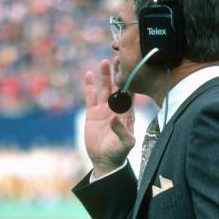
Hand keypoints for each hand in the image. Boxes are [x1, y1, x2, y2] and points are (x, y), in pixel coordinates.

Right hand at [84, 58, 135, 176]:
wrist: (105, 160)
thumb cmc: (119, 153)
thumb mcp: (125, 144)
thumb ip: (122, 131)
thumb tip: (115, 117)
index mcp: (127, 113)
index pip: (130, 93)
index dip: (130, 80)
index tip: (130, 67)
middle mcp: (116, 108)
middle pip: (118, 86)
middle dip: (118, 73)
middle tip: (118, 57)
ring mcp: (104, 109)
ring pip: (105, 88)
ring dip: (105, 76)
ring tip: (104, 62)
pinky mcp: (92, 113)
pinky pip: (90, 96)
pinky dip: (89, 86)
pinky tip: (88, 74)